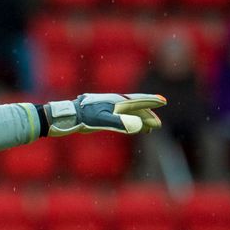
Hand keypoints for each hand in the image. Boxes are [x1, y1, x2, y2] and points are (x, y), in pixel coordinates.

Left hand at [45, 93, 166, 136]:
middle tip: (157, 125)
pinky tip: (129, 127)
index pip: (138, 101)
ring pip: (127, 113)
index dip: (151, 101)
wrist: (66, 116)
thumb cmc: (83, 117)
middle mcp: (113, 103)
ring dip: (138, 120)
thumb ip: (121, 122)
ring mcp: (107, 109)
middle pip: (135, 108)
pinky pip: (119, 117)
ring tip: (148, 128)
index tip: (164, 101)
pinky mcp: (100, 115)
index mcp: (116, 101)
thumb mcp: (102, 120)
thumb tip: (139, 125)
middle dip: (147, 115)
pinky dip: (128, 122)